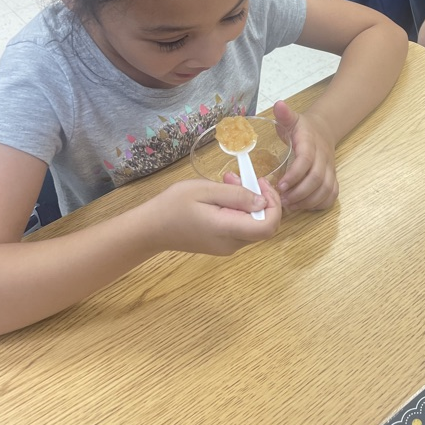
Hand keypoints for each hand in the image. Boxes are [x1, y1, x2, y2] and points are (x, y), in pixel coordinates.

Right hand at [144, 178, 280, 254]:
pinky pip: (240, 226)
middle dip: (261, 198)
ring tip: (229, 180)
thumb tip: (263, 202)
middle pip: (263, 225)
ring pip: (253, 224)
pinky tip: (223, 194)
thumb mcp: (205, 191)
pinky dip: (239, 209)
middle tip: (244, 177)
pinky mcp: (222, 244)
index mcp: (228, 230)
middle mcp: (232, 244)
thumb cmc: (174, 205)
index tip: (261, 183)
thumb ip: (236, 195)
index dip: (274, 205)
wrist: (151, 229)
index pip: (268, 226)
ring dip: (248, 201)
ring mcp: (227, 246)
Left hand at [272, 100, 337, 211]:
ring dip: (308, 201)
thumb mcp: (292, 119)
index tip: (281, 185)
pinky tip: (305, 206)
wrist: (324, 130)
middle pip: (317, 179)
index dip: (295, 174)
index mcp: (311, 143)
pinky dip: (320, 204)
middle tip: (282, 200)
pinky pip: (332, 195)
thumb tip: (278, 104)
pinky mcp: (332, 178)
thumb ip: (284, 115)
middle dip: (299, 193)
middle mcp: (323, 157)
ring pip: (326, 189)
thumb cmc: (303, 128)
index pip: (306, 160)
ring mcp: (330, 169)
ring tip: (291, 205)